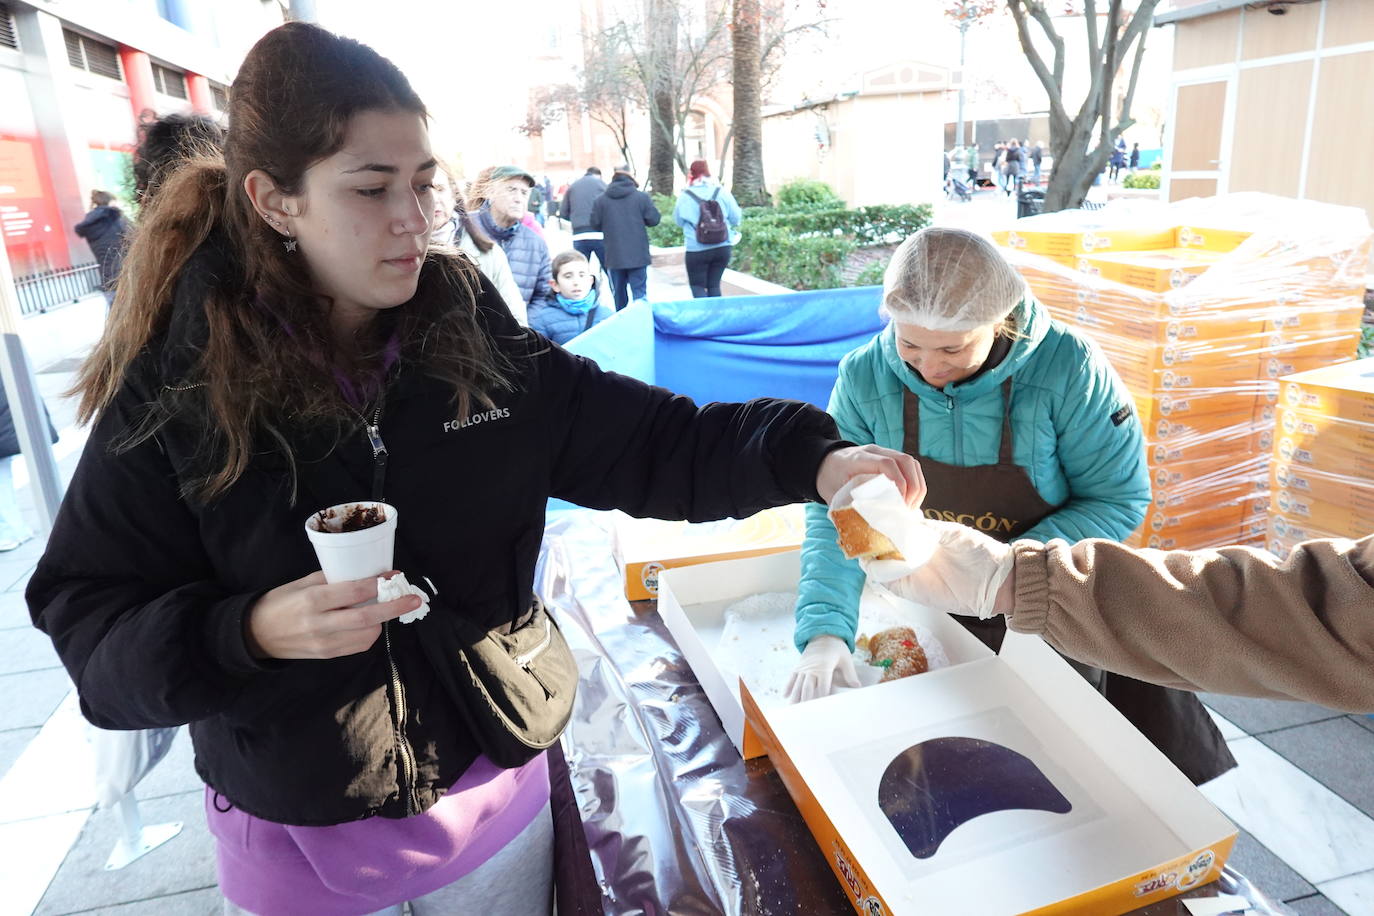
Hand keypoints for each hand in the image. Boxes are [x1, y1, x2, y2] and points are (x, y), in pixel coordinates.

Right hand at [245, 571, 422, 659]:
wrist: (256, 635)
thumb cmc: (279, 602)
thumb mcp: (301, 583)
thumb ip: (332, 580)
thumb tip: (364, 573)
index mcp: (312, 600)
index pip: (353, 592)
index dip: (378, 584)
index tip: (395, 576)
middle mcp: (320, 624)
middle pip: (366, 618)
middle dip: (394, 608)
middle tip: (414, 599)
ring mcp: (324, 643)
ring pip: (366, 634)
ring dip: (383, 620)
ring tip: (389, 606)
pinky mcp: (328, 655)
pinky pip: (359, 646)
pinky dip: (370, 633)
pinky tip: (370, 623)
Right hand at [785, 635, 860, 702]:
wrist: (823, 633)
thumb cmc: (836, 648)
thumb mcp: (846, 658)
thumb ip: (850, 674)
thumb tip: (857, 687)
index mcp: (824, 666)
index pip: (823, 685)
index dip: (822, 697)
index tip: (821, 709)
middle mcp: (812, 668)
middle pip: (807, 687)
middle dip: (806, 700)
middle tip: (804, 713)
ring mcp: (803, 667)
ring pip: (797, 684)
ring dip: (794, 696)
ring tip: (792, 708)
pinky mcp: (798, 666)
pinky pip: (791, 677)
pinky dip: (787, 686)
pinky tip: (785, 696)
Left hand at [816, 445, 924, 507]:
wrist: (823, 465)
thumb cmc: (828, 481)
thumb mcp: (835, 494)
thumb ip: (851, 505)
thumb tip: (868, 530)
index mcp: (858, 459)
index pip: (887, 464)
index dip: (899, 483)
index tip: (899, 505)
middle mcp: (874, 451)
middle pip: (905, 461)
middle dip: (913, 487)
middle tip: (907, 509)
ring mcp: (884, 453)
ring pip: (911, 463)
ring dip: (917, 486)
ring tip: (910, 507)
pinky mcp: (890, 458)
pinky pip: (910, 468)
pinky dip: (914, 483)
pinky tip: (909, 500)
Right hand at [866, 519, 1013, 618]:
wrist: (995, 582)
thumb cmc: (979, 552)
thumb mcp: (951, 533)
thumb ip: (926, 527)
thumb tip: (903, 518)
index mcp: (922, 538)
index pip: (894, 529)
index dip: (881, 521)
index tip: (868, 510)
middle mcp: (912, 555)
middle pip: (882, 545)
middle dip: (869, 536)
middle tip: (855, 525)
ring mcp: (910, 572)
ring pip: (879, 563)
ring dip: (869, 553)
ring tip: (858, 540)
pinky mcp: (910, 590)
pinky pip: (886, 581)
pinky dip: (875, 572)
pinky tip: (870, 559)